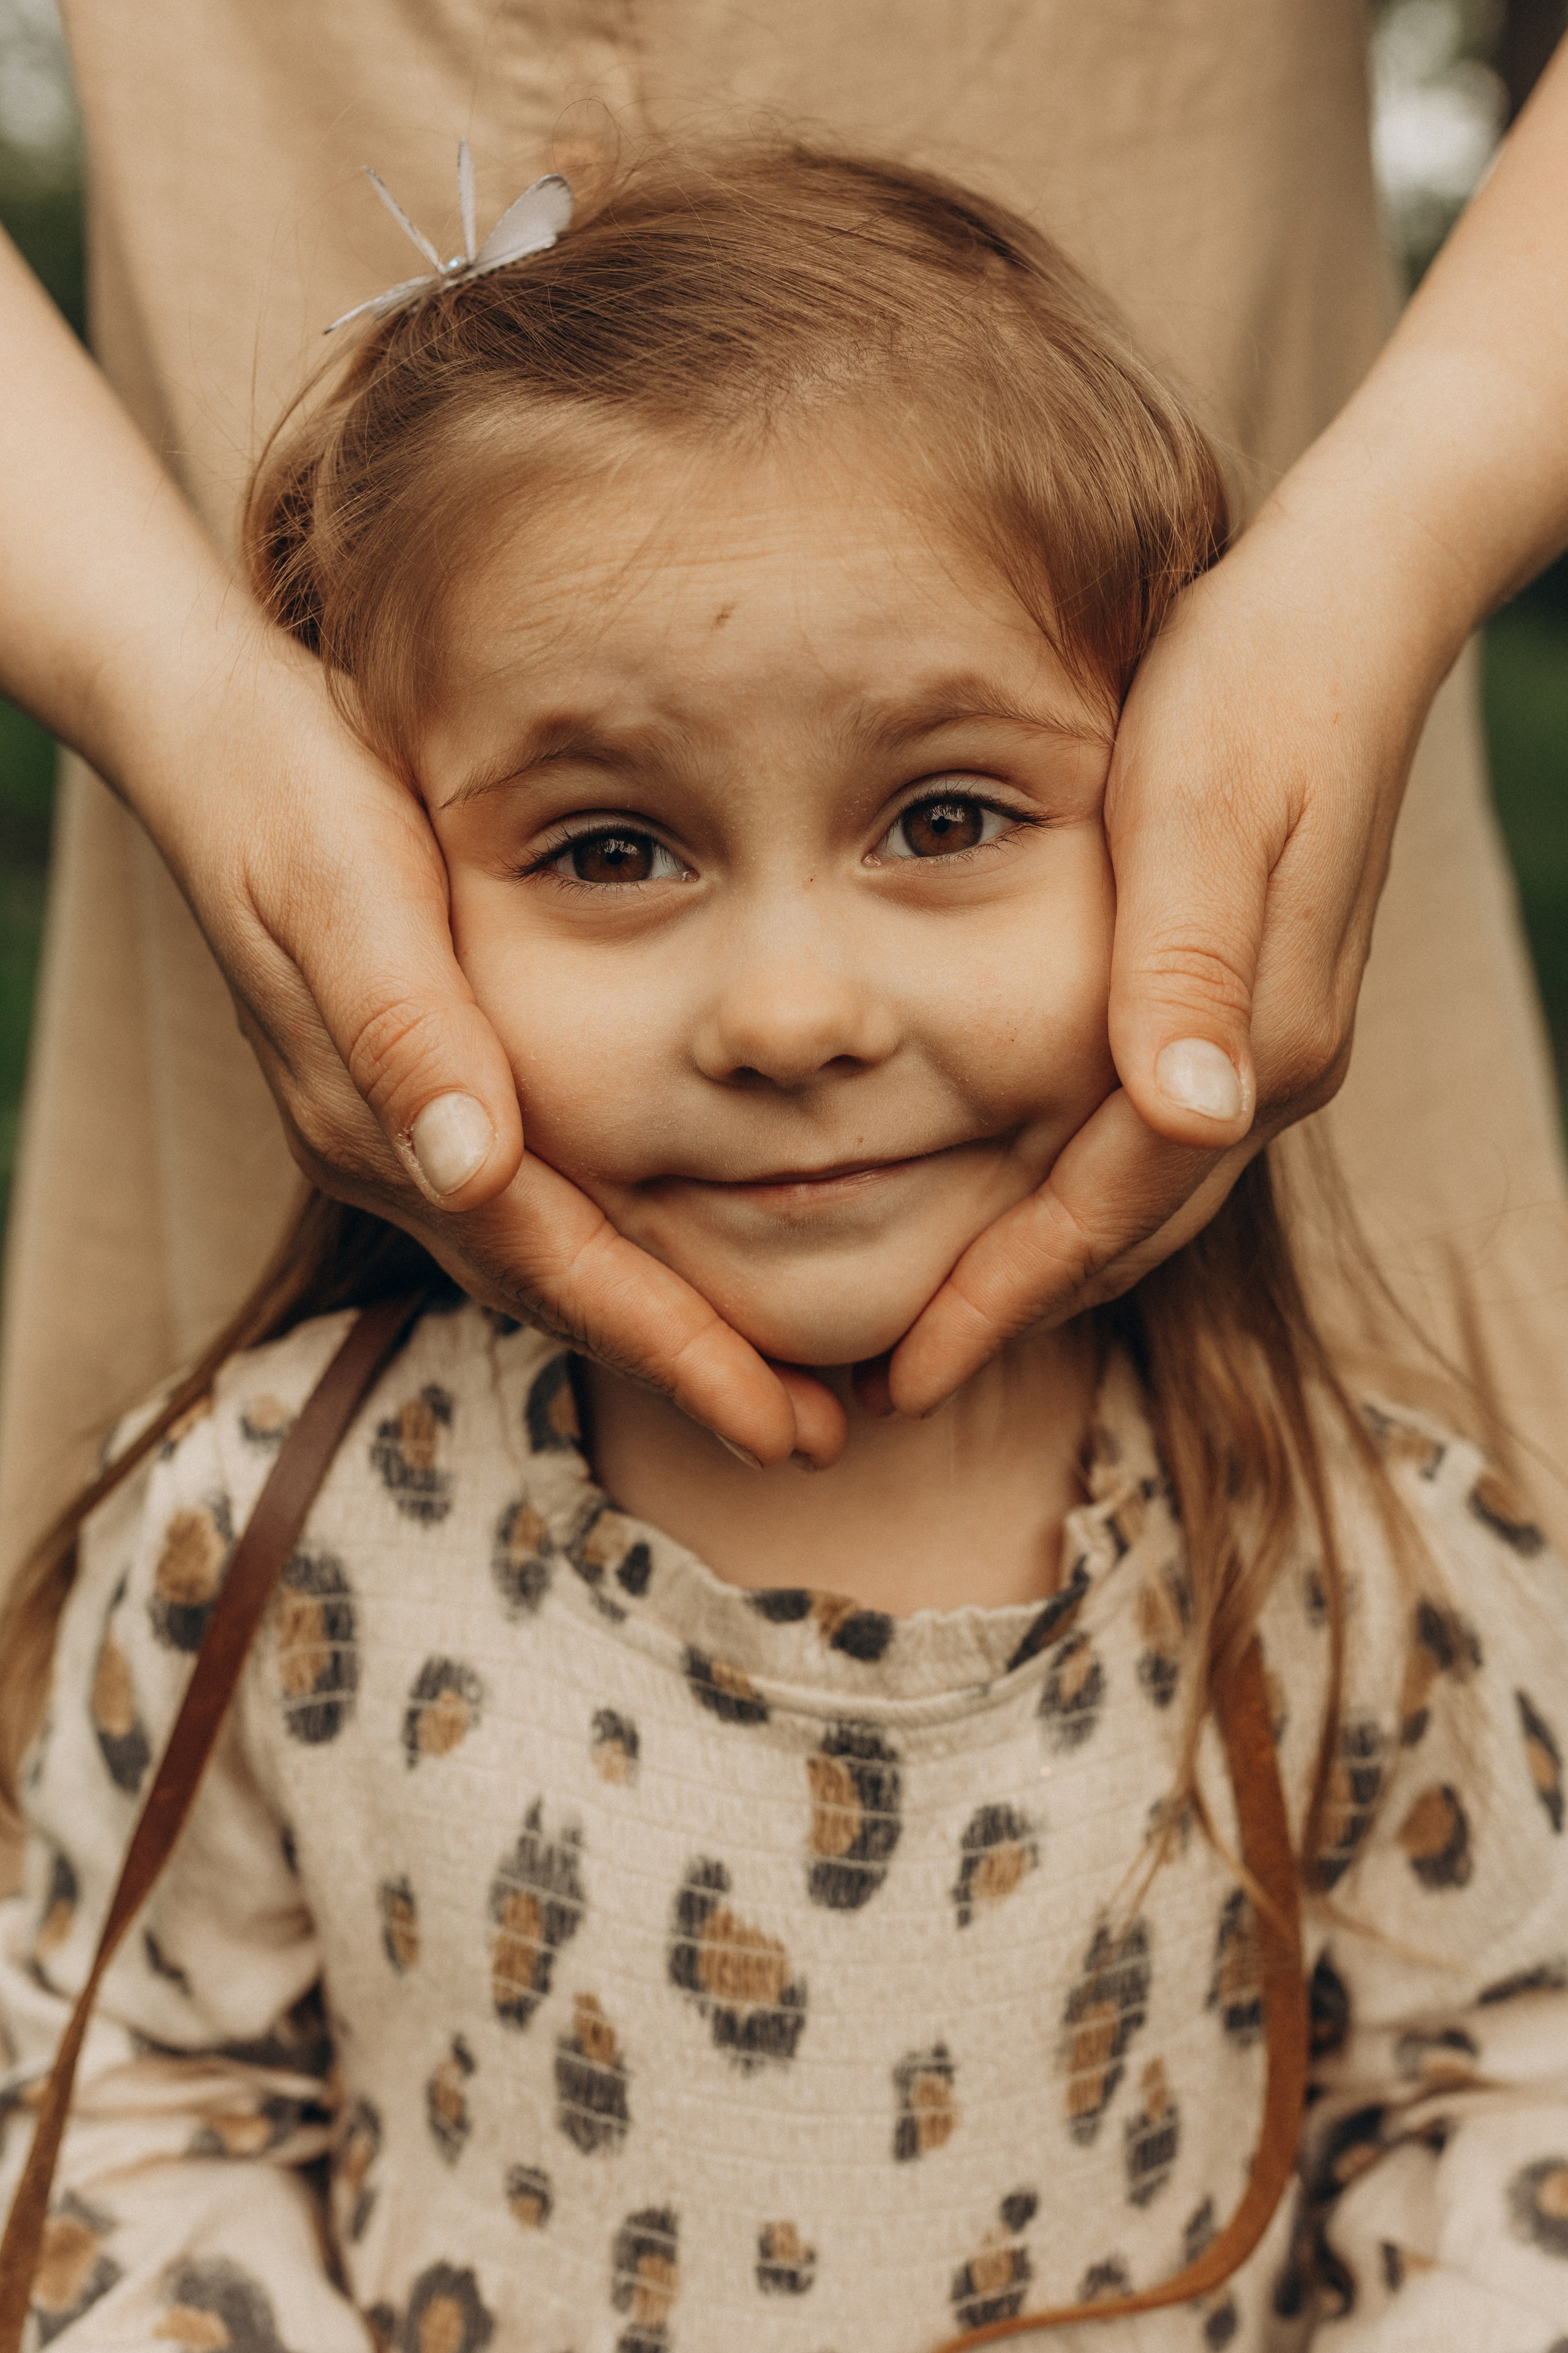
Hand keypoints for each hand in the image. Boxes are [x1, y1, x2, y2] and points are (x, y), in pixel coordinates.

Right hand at [148, 621, 850, 1469]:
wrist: (211, 743)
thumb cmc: (293, 796)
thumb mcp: (344, 892)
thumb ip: (402, 1031)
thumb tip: (468, 1168)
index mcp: (387, 1126)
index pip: (556, 1267)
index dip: (672, 1348)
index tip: (780, 1421)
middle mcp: (395, 1155)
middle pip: (562, 1294)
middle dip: (686, 1368)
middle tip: (816, 1433)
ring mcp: (404, 1133)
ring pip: (550, 1264)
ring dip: (659, 1327)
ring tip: (777, 1379)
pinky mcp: (421, 1094)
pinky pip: (534, 1209)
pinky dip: (615, 1253)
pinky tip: (680, 1257)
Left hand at [880, 478, 1453, 1414]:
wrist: (1349, 612)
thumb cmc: (1251, 688)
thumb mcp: (1203, 809)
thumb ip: (1191, 963)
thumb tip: (1192, 1113)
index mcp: (1247, 1042)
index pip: (1100, 1211)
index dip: (998, 1298)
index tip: (902, 1375)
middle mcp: (1265, 1070)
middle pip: (1123, 1234)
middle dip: (1011, 1312)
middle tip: (893, 1382)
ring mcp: (1265, 1045)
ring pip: (1139, 1201)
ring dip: (1044, 1268)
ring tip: (938, 1319)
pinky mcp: (1248, 1008)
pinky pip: (1150, 1144)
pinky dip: (1078, 1195)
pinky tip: (1012, 1197)